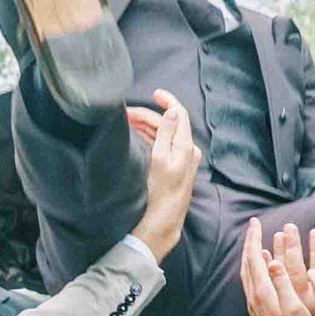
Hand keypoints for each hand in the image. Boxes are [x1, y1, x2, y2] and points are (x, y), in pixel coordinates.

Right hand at [129, 91, 199, 258]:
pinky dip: (151, 138)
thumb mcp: (160, 159)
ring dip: (148, 127)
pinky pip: (164, 146)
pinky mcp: (175, 169)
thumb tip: (173, 111)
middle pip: (169, 124)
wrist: (161, 222)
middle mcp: (188, 152)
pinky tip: (139, 136)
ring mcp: (182, 161)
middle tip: (127, 115)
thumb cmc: (159, 193)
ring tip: (128, 123)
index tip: (154, 93)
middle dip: (149, 116)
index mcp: (186, 147)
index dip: (168, 100)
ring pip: (165, 135)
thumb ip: (167, 133)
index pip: (180, 114)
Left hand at [237, 217, 314, 315]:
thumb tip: (272, 260)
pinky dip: (252, 267)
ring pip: (246, 272)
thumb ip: (282, 282)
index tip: (255, 221)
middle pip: (246, 262)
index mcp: (262, 292)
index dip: (254, 238)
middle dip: (249, 242)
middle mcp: (253, 297)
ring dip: (249, 254)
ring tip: (254, 240)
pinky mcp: (256, 310)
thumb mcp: (294, 305)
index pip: (254, 258)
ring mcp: (252, 304)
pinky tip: (258, 266)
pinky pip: (249, 281)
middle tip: (253, 225)